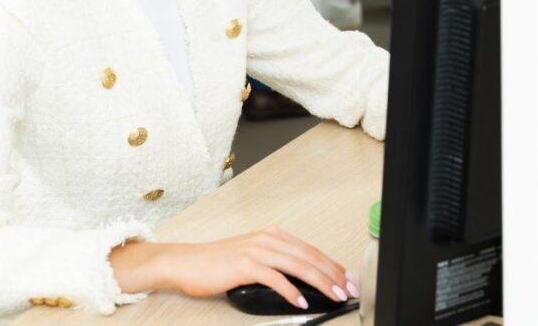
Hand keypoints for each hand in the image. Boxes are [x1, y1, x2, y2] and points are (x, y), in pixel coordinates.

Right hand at [116, 228, 357, 309]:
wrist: (188, 262)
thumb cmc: (219, 264)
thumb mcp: (254, 258)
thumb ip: (277, 264)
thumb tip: (304, 282)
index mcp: (274, 235)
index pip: (311, 250)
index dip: (332, 265)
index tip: (348, 279)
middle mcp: (269, 239)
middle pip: (310, 256)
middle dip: (333, 274)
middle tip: (349, 289)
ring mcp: (257, 250)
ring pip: (298, 265)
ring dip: (320, 281)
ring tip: (335, 295)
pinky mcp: (246, 265)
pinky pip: (275, 278)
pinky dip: (291, 291)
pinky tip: (302, 302)